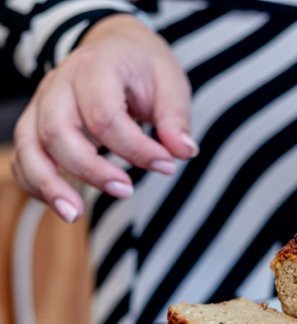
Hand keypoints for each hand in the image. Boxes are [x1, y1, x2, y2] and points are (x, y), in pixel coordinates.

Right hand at [12, 14, 195, 221]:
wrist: (115, 46)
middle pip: (58, 132)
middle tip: (126, 191)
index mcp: (95, 67)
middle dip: (89, 169)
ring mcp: (42, 105)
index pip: (104, 116)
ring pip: (29, 147)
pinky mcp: (36, 125)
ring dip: (48, 185)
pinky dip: (36, 185)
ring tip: (75, 215)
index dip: (135, 148)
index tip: (167, 165)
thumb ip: (176, 118)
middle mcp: (59, 84)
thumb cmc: (144, 68)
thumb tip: (184, 152)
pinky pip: (23, 158)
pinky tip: (64, 205)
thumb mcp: (170, 82)